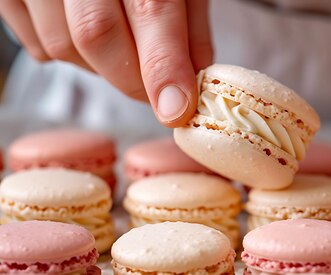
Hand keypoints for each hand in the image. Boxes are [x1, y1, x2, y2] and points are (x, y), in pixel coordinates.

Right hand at [0, 0, 212, 126]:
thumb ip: (190, 26)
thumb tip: (192, 81)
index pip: (149, 9)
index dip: (163, 65)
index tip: (176, 109)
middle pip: (96, 34)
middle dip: (133, 80)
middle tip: (158, 95)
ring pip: (63, 47)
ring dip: (101, 68)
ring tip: (123, 49)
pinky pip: (38, 47)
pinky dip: (71, 56)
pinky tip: (89, 37)